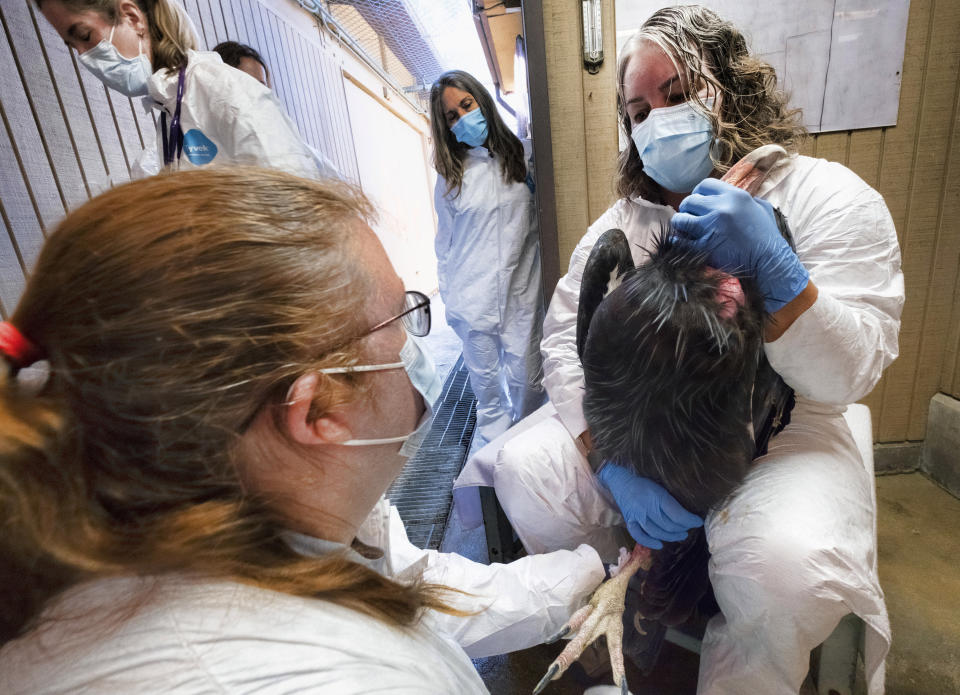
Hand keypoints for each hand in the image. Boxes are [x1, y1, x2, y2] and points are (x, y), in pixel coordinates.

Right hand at [597, 464, 702, 548]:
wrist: (620, 480)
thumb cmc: (643, 481)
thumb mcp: (660, 485)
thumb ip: (670, 498)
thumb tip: (686, 510)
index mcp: (658, 496)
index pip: (678, 514)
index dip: (690, 520)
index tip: (698, 521)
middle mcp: (648, 508)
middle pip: (669, 525)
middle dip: (683, 528)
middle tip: (688, 528)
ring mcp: (638, 516)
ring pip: (657, 532)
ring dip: (671, 536)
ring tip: (681, 535)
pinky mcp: (629, 521)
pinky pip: (639, 535)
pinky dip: (649, 542)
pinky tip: (659, 545)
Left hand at [670, 178, 809, 312]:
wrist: (769, 262)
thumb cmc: (767, 236)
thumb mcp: (760, 208)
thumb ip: (744, 198)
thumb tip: (729, 194)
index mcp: (735, 196)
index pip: (705, 185)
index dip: (698, 193)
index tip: (699, 203)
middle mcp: (721, 208)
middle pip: (689, 201)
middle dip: (688, 209)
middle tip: (692, 219)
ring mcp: (711, 228)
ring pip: (680, 219)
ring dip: (681, 224)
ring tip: (686, 230)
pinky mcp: (704, 247)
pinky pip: (680, 240)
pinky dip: (678, 241)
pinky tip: (682, 242)